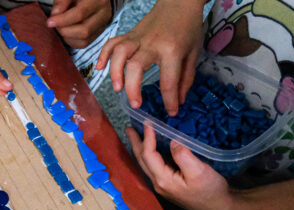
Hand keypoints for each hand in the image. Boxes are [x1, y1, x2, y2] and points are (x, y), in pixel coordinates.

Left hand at [47, 0, 112, 49]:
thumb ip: (62, 1)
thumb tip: (55, 14)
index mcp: (98, 0)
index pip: (80, 14)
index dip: (62, 20)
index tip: (50, 22)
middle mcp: (104, 14)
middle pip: (84, 31)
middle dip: (64, 30)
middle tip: (55, 24)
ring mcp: (103, 25)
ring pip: (84, 40)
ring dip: (67, 36)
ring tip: (61, 26)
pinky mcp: (99, 33)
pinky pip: (84, 44)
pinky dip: (71, 41)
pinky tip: (67, 32)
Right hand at [97, 0, 203, 114]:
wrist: (179, 2)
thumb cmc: (188, 28)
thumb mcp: (193, 54)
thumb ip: (185, 79)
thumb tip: (178, 101)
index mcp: (172, 50)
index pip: (168, 81)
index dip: (170, 101)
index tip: (171, 113)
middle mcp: (152, 44)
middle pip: (136, 67)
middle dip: (133, 88)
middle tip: (136, 104)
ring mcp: (138, 38)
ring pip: (120, 53)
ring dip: (115, 72)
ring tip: (117, 88)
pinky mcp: (129, 34)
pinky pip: (112, 43)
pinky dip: (103, 55)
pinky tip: (100, 68)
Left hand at [128, 124, 237, 209]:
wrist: (220, 208)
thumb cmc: (211, 191)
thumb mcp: (199, 171)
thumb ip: (183, 156)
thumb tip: (172, 142)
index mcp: (163, 180)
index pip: (148, 155)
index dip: (147, 138)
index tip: (147, 122)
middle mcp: (159, 183)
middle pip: (142, 160)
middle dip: (136, 143)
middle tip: (129, 128)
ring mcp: (164, 185)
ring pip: (147, 164)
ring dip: (141, 148)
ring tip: (137, 135)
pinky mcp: (170, 184)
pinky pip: (155, 166)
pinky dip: (150, 154)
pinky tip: (153, 148)